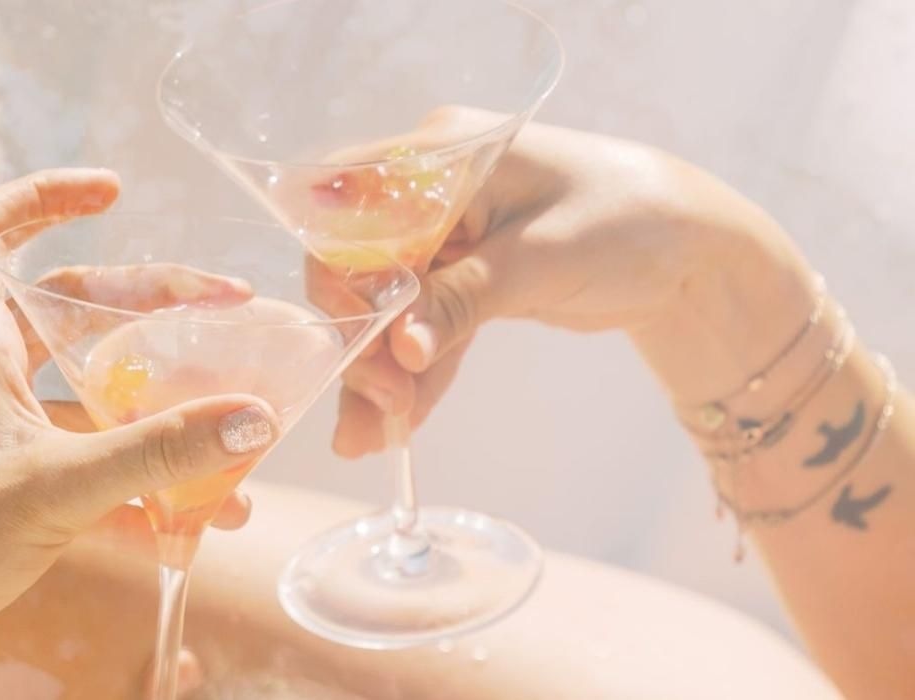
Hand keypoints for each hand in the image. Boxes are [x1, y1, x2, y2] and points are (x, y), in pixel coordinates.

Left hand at [0, 169, 279, 695]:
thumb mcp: (57, 490)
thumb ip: (158, 454)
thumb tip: (255, 418)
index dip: (40, 194)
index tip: (113, 191)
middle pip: (65, 303)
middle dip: (148, 303)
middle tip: (224, 309)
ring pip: (82, 386)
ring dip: (155, 401)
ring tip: (235, 425)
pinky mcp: (1, 485)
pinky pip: (82, 460)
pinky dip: (138, 479)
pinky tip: (200, 520)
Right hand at [334, 107, 807, 455]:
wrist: (699, 252)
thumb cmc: (632, 223)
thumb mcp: (543, 260)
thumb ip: (462, 298)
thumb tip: (398, 349)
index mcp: (447, 155)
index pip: (353, 202)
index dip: (339, 268)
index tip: (356, 334)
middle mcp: (433, 190)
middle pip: (362, 266)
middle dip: (363, 338)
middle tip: (383, 404)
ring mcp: (447, 237)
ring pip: (388, 308)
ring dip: (378, 372)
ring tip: (370, 440)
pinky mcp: (465, 279)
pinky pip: (424, 329)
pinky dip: (412, 375)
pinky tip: (394, 428)